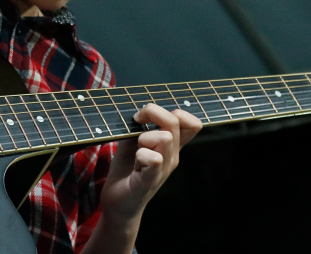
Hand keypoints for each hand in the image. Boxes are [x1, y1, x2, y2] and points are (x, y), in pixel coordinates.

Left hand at [99, 104, 201, 223]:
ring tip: (137, 151)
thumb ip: (143, 125)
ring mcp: (164, 169)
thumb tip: (143, 108)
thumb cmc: (127, 169)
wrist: (118, 202)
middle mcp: (173, 156)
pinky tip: (136, 163)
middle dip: (152, 112)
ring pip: (165, 137)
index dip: (173, 111)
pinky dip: (141, 155)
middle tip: (136, 122)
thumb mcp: (134, 141)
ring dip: (144, 138)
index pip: (193, 123)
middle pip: (176, 121)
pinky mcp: (151, 181)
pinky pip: (154, 159)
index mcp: (172, 146)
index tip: (146, 116)